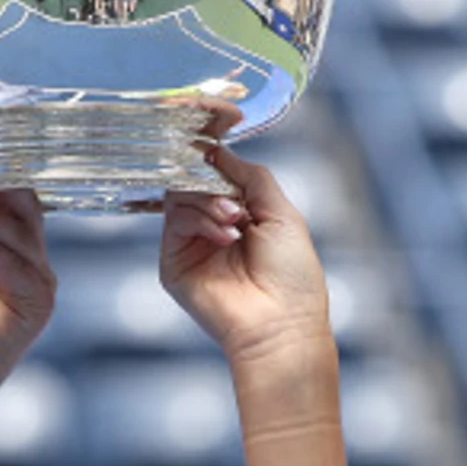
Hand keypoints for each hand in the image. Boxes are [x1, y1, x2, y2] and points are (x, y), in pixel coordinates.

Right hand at [155, 143, 329, 369]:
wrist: (282, 324)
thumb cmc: (292, 278)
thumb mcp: (281, 212)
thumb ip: (251, 176)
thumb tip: (218, 151)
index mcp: (240, 216)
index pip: (214, 174)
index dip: (214, 158)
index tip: (217, 141)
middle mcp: (211, 229)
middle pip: (192, 181)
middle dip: (214, 183)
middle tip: (237, 204)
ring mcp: (191, 247)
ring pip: (180, 196)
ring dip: (210, 202)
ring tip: (236, 222)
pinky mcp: (173, 265)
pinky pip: (174, 221)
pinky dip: (200, 219)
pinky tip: (226, 237)